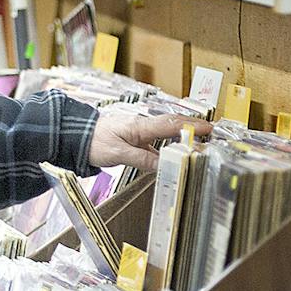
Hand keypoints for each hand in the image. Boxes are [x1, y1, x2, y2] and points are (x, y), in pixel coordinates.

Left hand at [88, 108, 209, 173]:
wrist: (77, 136)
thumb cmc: (94, 142)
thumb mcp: (118, 154)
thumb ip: (141, 159)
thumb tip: (162, 165)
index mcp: (140, 126)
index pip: (171, 125)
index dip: (191, 127)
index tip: (208, 130)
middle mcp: (143, 125)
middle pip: (173, 124)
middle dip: (193, 127)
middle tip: (212, 132)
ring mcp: (140, 131)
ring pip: (166, 132)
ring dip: (183, 134)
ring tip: (199, 140)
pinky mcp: (136, 138)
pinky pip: (157, 140)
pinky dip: (169, 144)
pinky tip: (174, 152)